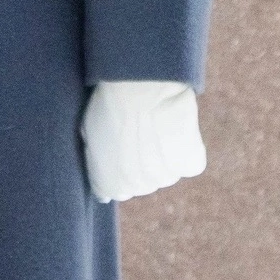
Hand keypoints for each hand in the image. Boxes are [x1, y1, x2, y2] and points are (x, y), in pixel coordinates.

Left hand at [81, 79, 205, 203]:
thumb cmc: (110, 105)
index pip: (116, 190)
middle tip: (141, 135)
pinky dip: (187, 152)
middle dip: (141, 164)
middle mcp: (136, 189)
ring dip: (164, 158)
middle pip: (143, 183)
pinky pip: (190, 164)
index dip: (120, 169)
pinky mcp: (189, 165)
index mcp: (108, 185)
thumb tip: (101, 170)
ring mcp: (164, 179)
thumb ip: (96, 158)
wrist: (139, 88)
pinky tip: (178, 132)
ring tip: (159, 128)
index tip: (123, 150)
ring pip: (166, 174)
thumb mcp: (89, 133)